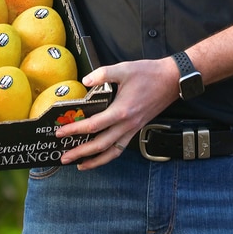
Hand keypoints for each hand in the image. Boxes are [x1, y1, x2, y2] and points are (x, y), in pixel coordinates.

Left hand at [55, 56, 178, 169]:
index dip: (75, 130)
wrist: (172, 80)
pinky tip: (100, 156)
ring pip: (112, 152)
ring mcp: (133, 129)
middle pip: (100, 145)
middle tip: (64, 157)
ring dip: (95, 161)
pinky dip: (109, 155)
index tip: (60, 132)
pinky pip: (121, 147)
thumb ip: (102, 74)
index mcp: (121, 110)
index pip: (93, 125)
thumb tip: (85, 81)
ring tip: (80, 165)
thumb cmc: (149, 74)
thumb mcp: (124, 69)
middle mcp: (127, 124)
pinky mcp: (137, 128)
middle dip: (81, 153)